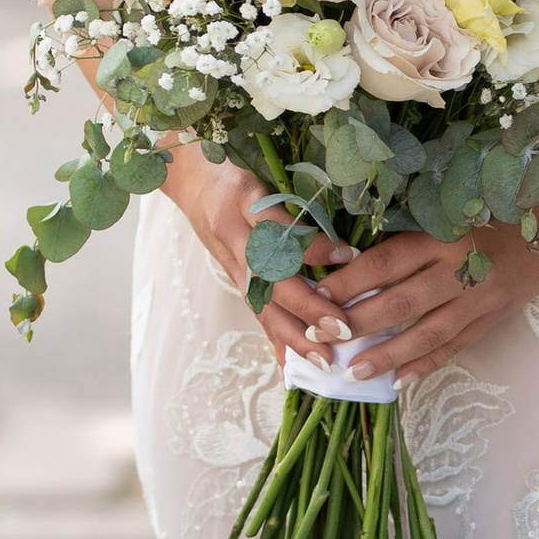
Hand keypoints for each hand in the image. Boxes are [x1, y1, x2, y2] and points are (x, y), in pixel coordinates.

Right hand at [164, 147, 350, 367]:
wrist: (189, 176)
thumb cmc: (235, 168)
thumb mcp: (263, 168)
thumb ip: (295, 193)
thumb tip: (342, 229)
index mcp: (243, 204)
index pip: (278, 231)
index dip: (312, 247)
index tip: (349, 255)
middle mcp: (235, 238)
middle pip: (270, 279)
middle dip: (307, 307)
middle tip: (341, 328)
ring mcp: (232, 262)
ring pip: (262, 304)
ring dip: (293, 336)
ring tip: (323, 361)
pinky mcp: (233, 277)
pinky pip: (255, 312)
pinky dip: (275, 342)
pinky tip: (292, 370)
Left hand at [310, 219, 538, 384]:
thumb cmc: (492, 208)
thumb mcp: (449, 209)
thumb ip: (408, 234)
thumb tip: (348, 259)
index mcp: (442, 234)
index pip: (386, 262)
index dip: (350, 281)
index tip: (318, 295)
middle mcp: (460, 267)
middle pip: (401, 301)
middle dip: (359, 323)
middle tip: (324, 338)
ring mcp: (480, 297)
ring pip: (428, 332)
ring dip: (389, 354)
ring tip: (355, 371)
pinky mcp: (494, 317)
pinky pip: (456, 346)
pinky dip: (427, 365)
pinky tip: (400, 381)